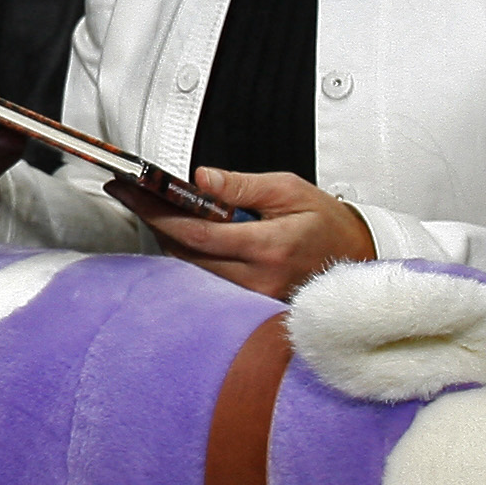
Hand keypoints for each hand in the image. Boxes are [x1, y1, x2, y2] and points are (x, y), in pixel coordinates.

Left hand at [108, 166, 374, 298]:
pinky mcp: (251, 306)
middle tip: (133, 194)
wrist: (355, 256)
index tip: (130, 191)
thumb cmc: (326, 223)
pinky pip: (207, 281)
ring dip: (169, 238)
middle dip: (154, 221)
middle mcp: (257, 279)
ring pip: (191, 270)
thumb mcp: (288, 189)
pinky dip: (189, 255)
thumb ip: (241, 185)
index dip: (156, 212)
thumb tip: (202, 178)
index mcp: (267, 247)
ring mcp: (253, 298)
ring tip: (154, 208)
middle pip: (185, 253)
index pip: (196, 232)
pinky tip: (182, 235)